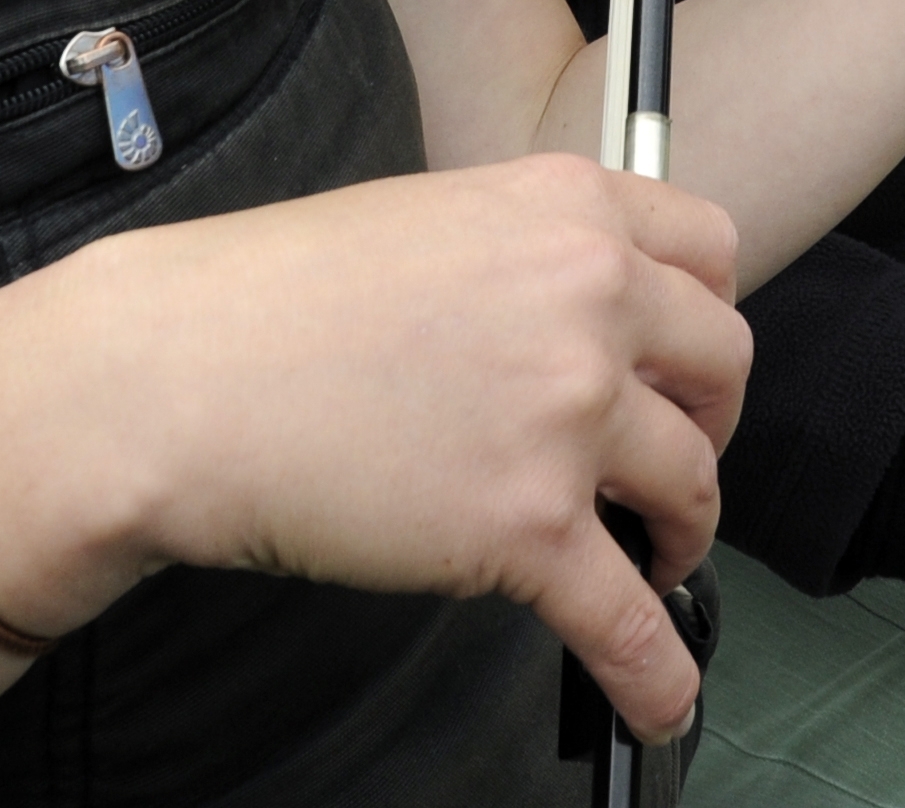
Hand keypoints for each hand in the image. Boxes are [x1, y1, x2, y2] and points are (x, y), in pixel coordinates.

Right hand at [0, 159, 746, 741]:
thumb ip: (523, 257)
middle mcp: (590, 298)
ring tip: (649, 551)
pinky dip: (656, 670)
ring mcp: (567, 413)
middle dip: (709, 420)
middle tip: (671, 454)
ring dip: (682, 529)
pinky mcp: (529, 527)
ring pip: (691, 485)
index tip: (687, 361)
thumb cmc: (271, 301)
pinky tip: (662, 695)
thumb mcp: (429, 220)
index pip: (711, 253)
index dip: (702, 318)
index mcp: (566, 209)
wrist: (180, 377)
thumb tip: (575, 323)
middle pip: (724, 364)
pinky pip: (628, 617)